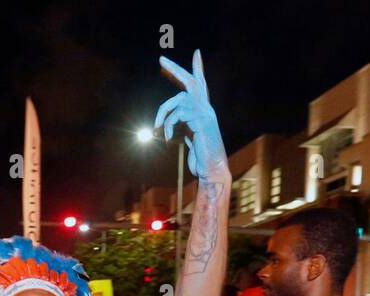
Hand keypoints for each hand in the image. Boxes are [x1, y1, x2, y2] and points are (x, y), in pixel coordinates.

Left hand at [155, 50, 228, 180]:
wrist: (211, 168)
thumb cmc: (200, 157)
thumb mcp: (188, 136)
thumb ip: (182, 124)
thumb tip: (167, 120)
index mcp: (203, 110)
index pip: (200, 85)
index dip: (197, 69)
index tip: (197, 53)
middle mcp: (206, 108)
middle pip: (192, 82)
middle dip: (176, 69)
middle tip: (161, 59)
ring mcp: (205, 113)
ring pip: (179, 99)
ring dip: (163, 112)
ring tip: (157, 129)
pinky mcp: (202, 120)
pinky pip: (179, 113)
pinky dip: (169, 125)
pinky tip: (169, 138)